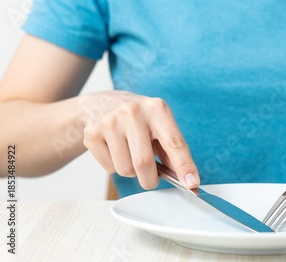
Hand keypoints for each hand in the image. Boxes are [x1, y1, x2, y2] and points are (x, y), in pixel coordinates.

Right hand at [81, 91, 199, 189]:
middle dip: (150, 180)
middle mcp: (133, 112)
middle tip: (151, 180)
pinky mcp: (92, 134)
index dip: (184, 165)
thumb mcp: (160, 126)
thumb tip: (187, 180)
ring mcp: (110, 121)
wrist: (102, 103)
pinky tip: (115, 149)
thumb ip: (172, 152)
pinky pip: (109, 168)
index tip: (192, 183)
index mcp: (157, 109)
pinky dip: (115, 166)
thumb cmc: (139, 120)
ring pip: (125, 169)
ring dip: (131, 172)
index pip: (174, 142)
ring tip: (130, 154)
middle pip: (144, 162)